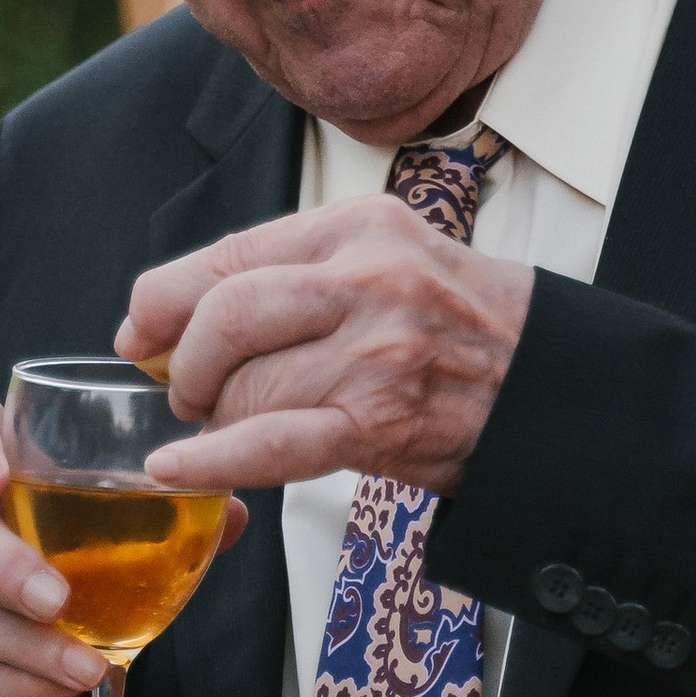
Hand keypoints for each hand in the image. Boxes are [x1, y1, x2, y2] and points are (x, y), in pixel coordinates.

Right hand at [0, 387, 249, 696]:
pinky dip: (5, 683)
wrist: (32, 667)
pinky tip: (55, 689)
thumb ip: (169, 519)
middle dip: (0, 564)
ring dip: (21, 642)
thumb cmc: (78, 575)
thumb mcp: (122, 539)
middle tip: (57, 599)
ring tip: (84, 664)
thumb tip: (228, 513)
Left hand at [117, 200, 534, 494]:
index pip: (232, 254)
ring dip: (219, 420)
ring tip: (235, 428)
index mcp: (359, 228)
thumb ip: (290, 277)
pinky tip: (179, 468)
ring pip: (246, 385)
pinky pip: (273, 442)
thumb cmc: (463, 329)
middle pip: (225, 314)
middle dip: (188, 363)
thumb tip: (164, 317)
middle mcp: (367, 279)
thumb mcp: (386, 262)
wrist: (554, 388)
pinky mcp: (381, 423)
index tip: (141, 332)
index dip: (167, 299)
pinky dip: (214, 460)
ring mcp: (376, 352)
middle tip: (190, 393)